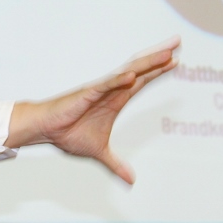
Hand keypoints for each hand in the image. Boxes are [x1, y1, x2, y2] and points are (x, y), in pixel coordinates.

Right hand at [5, 37, 179, 184]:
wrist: (45, 129)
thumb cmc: (68, 133)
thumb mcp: (99, 153)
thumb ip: (116, 164)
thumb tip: (131, 180)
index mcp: (116, 99)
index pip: (142, 81)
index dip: (158, 70)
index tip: (176, 60)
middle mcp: (111, 90)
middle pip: (140, 69)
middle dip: (159, 56)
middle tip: (177, 42)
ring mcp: (100, 90)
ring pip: (128, 72)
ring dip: (147, 63)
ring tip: (166, 53)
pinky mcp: (86, 94)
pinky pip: (105, 86)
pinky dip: (119, 80)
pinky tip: (133, 75)